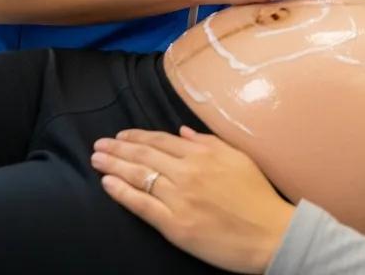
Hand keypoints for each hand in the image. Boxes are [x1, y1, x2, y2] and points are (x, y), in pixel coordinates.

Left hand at [92, 127, 291, 273]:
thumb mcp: (238, 157)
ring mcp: (179, 198)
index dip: (138, 136)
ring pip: (139, 176)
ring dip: (114, 166)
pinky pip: (142, 205)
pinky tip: (107, 183)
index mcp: (203, 154)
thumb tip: (182, 131)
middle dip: (118, 149)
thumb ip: (209, 142)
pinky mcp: (174, 225)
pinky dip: (122, 193)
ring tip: (96, 159)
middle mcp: (187, 172)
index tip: (120, 135)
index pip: (162, 141)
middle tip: (97, 144)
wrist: (268, 232)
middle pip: (145, 156)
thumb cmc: (257, 194)